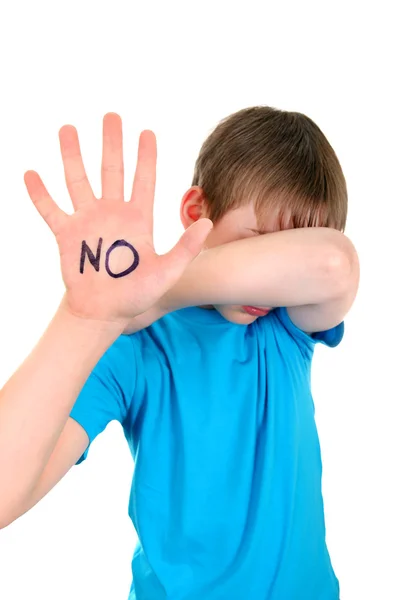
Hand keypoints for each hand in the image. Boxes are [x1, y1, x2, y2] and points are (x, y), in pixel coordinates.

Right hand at [24, 113, 212, 327]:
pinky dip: (40, 194)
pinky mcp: (66, 234)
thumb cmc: (137, 294)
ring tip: (68, 129)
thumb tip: (205, 223)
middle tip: (111, 116)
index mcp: (138, 219)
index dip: (146, 157)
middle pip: (111, 170)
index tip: (147, 132)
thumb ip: (185, 248)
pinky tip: (31, 173)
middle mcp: (112, 214)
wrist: (105, 312)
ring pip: (78, 181)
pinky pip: (50, 209)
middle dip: (112, 143)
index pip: (143, 180)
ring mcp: (87, 221)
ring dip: (73, 156)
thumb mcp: (167, 272)